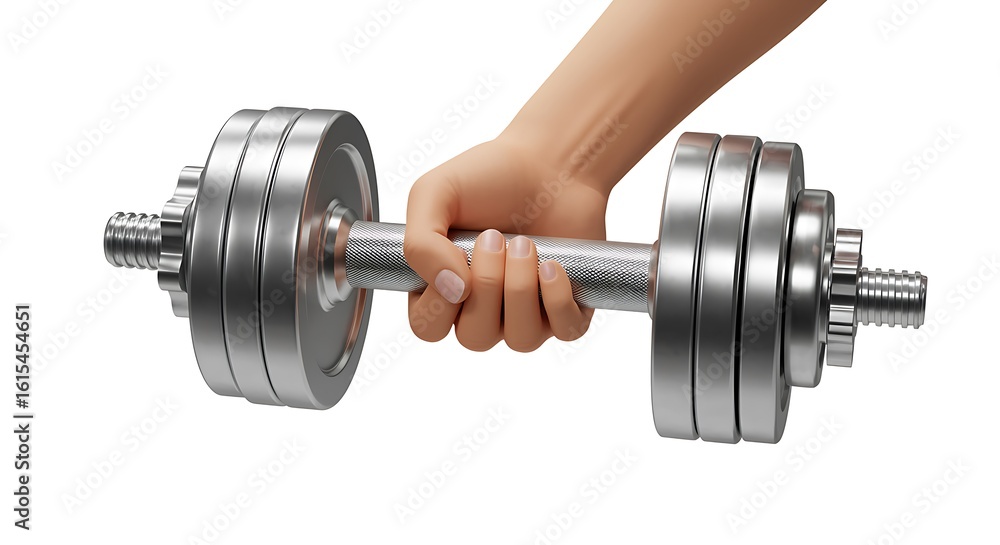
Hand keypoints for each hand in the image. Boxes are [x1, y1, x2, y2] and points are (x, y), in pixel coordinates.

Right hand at [403, 136, 607, 351]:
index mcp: (443, 288)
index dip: (441, 300)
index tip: (458, 252)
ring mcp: (527, 312)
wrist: (551, 160)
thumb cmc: (490, 176)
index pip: (429, 327)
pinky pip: (565, 331)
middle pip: (475, 338)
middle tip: (495, 237)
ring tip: (526, 244)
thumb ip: (419, 244)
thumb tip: (451, 291)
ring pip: (521, 339)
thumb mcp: (434, 193)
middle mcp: (483, 308)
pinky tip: (553, 265)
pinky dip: (558, 300)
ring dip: (522, 289)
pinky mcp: (567, 306)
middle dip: (487, 285)